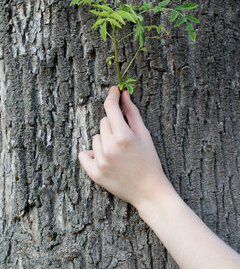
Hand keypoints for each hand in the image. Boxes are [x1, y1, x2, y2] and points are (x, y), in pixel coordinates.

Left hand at [78, 86, 171, 208]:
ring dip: (104, 140)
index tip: (114, 90)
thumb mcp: (144, 134)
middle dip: (113, 126)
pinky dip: (92, 154)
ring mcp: (100, 161)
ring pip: (95, 138)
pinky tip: (104, 159)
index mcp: (123, 136)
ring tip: (118, 153)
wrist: (149, 191)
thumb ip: (132, 113)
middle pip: (103, 122)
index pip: (110, 108)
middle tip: (124, 139)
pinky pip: (84, 154)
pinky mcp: (94, 174)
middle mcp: (109, 148)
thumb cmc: (150, 161)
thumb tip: (124, 95)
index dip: (112, 96)